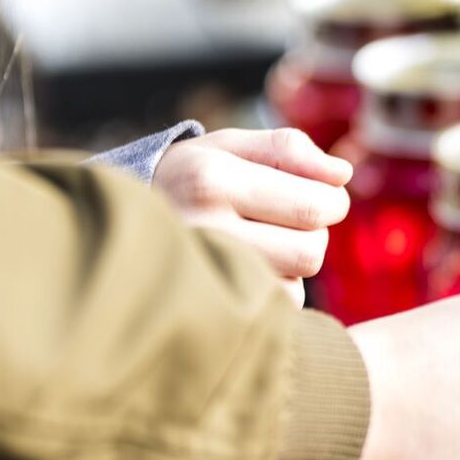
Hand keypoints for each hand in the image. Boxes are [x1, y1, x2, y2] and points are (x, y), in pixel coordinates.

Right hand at [150, 127, 351, 300]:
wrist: (117, 225)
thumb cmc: (190, 179)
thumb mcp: (230, 146)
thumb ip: (289, 149)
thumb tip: (342, 173)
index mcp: (212, 179)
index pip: (315, 205)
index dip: (333, 201)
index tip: (319, 195)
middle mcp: (202, 230)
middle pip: (311, 252)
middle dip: (313, 234)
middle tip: (286, 220)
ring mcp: (199, 276)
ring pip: (295, 284)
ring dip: (291, 264)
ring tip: (258, 243)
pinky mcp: (204, 312)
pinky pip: (274, 310)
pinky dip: (272, 291)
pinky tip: (245, 270)